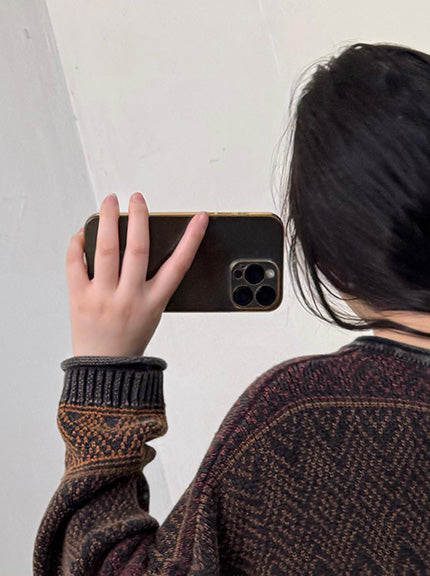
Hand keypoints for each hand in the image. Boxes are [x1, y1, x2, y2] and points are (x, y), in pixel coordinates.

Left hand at [66, 192, 207, 357]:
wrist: (105, 368)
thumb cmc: (130, 338)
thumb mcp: (151, 313)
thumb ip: (150, 283)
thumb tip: (136, 241)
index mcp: (153, 303)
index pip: (178, 266)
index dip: (191, 239)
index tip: (199, 218)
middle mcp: (129, 298)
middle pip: (138, 248)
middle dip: (139, 218)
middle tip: (137, 198)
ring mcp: (103, 297)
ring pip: (106, 249)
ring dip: (109, 219)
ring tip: (110, 202)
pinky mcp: (79, 297)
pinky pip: (75, 261)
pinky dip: (79, 241)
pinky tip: (85, 230)